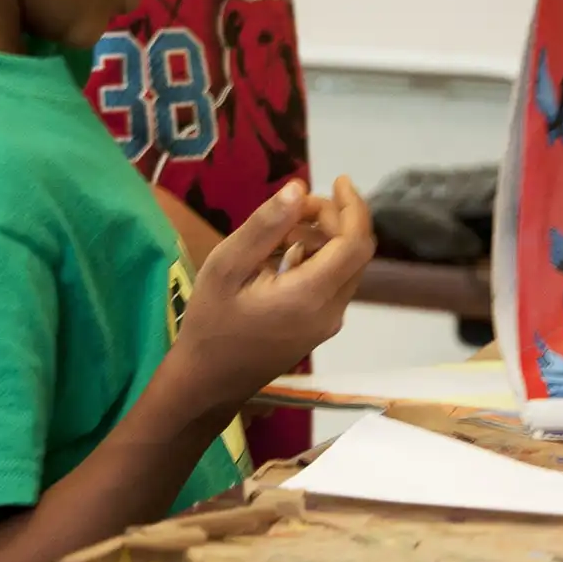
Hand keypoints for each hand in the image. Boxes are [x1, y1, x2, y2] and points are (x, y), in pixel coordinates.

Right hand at [170, 179, 374, 408]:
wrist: (207, 382)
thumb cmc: (211, 323)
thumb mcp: (226, 266)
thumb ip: (264, 227)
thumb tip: (299, 188)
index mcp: (311, 295)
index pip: (355, 243)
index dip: (354, 207)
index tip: (339, 179)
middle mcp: (331, 311)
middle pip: (355, 252)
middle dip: (335, 219)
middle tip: (295, 206)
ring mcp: (327, 324)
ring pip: (346, 268)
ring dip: (325, 239)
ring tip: (281, 230)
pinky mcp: (319, 329)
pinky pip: (333, 284)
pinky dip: (318, 260)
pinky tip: (283, 256)